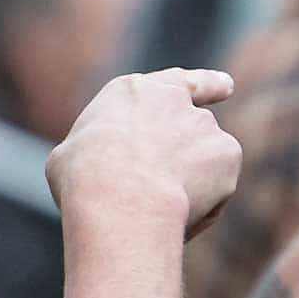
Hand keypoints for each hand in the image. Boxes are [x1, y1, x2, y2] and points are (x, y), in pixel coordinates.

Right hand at [49, 68, 244, 238]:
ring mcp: (205, 124)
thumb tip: (98, 172)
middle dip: (190, 154)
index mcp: (132, 91)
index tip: (227, 86)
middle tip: (169, 188)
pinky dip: (207, 205)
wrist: (118, 193)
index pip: (174, 81)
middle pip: (192, 127)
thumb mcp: (70, 159)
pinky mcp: (228, 152)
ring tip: (159, 209)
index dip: (204, 85)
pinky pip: (219, 188)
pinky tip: (179, 217)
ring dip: (192, 183)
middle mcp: (175, 99)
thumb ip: (98, 156)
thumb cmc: (84, 179)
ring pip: (205, 162)